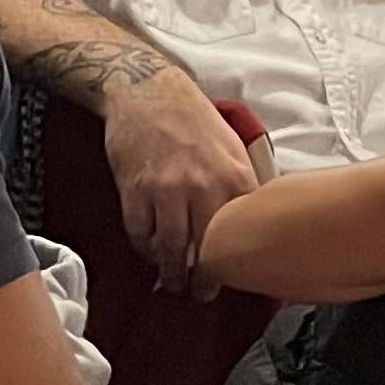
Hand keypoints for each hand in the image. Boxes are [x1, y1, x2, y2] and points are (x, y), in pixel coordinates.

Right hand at [100, 78, 260, 295]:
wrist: (148, 92)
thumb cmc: (192, 119)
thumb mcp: (232, 147)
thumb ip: (241, 184)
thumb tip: (251, 221)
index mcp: (234, 177)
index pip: (239, 235)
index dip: (234, 263)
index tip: (232, 276)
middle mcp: (202, 187)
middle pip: (204, 248)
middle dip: (201, 277)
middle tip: (200, 292)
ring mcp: (165, 190)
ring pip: (169, 246)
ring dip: (169, 270)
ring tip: (171, 282)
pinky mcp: (134, 190)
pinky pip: (139, 232)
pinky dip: (143, 246)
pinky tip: (149, 250)